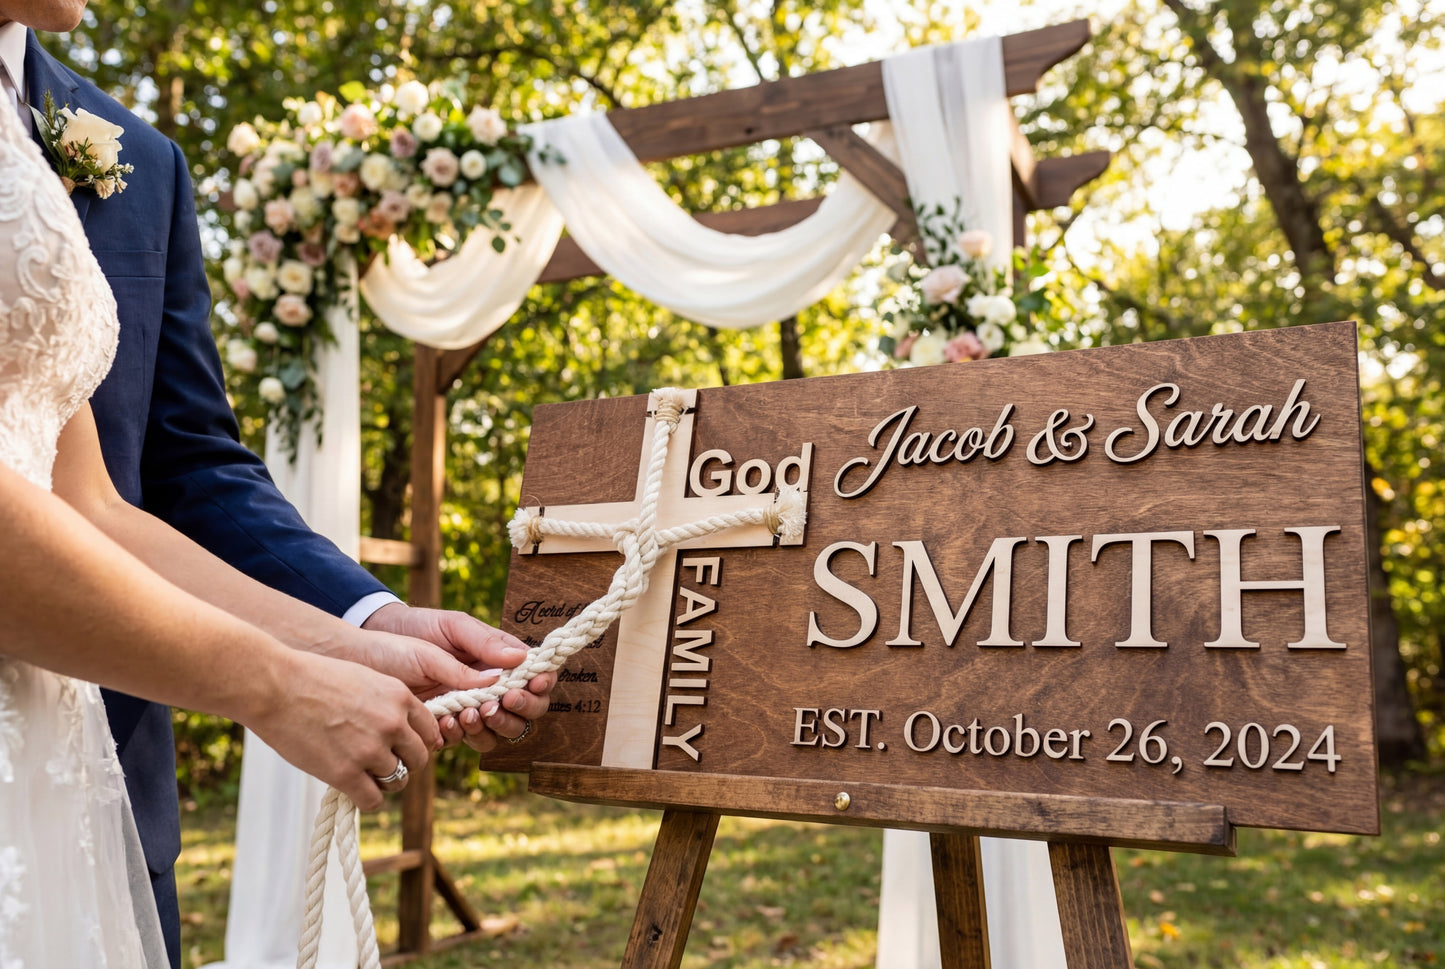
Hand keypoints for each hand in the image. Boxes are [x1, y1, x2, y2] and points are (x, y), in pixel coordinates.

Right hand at [249, 650, 441, 810]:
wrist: (275, 686)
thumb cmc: (313, 679)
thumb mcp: (364, 679)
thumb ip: (388, 703)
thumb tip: (402, 730)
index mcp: (399, 696)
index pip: (429, 730)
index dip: (416, 741)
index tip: (402, 746)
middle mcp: (392, 723)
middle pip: (419, 758)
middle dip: (403, 763)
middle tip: (381, 762)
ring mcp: (370, 749)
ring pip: (398, 781)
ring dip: (383, 781)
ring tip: (362, 773)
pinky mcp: (345, 773)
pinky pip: (373, 800)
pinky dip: (366, 798)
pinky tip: (352, 788)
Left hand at [361, 602, 554, 752]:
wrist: (366, 652)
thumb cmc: (413, 631)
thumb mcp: (452, 628)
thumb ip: (484, 644)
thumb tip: (520, 660)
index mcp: (496, 659)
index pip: (534, 676)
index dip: (541, 684)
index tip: (533, 683)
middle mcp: (487, 687)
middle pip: (523, 712)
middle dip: (517, 711)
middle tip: (496, 703)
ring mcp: (467, 708)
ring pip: (497, 732)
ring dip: (489, 726)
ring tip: (467, 713)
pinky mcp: (443, 726)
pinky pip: (463, 740)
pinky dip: (458, 734)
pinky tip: (444, 721)